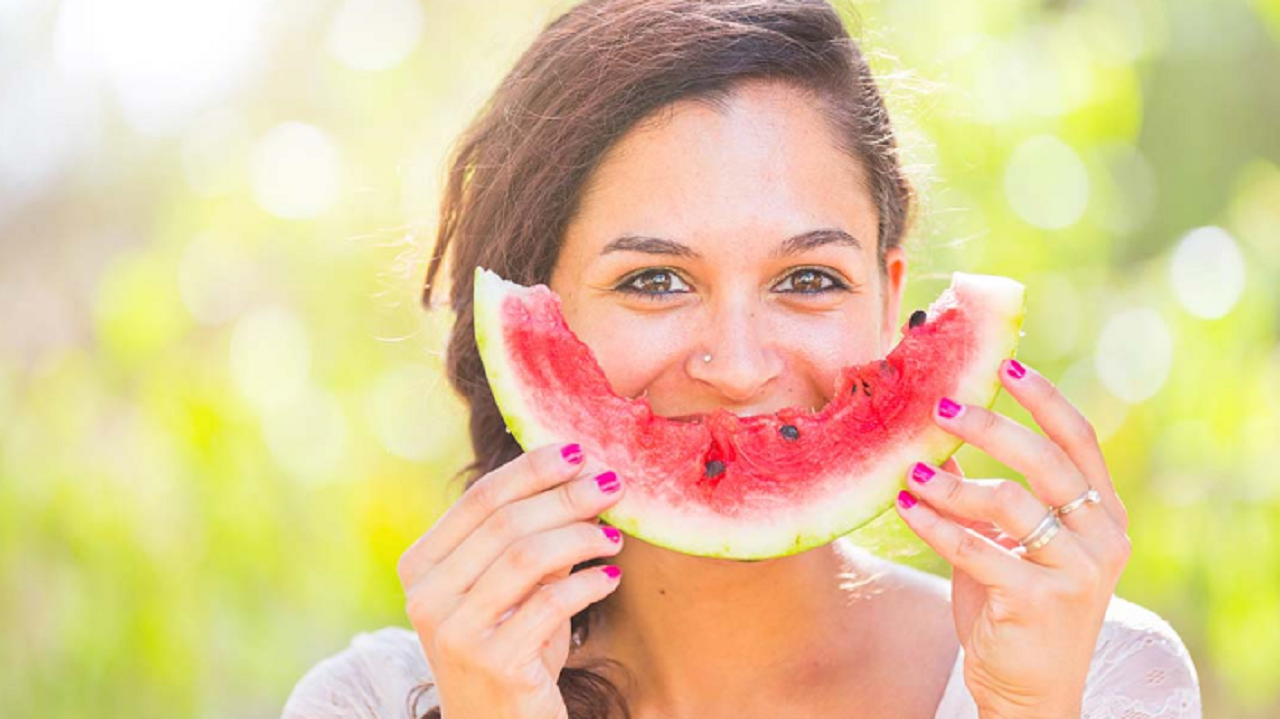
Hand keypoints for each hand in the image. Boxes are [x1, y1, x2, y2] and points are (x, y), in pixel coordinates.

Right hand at [396, 443, 625, 718]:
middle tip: (613, 486)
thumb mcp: (515, 591)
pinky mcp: (492, 662)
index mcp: (421, 566)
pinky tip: (610, 578)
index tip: (580, 451)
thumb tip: (582, 479)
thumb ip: (533, 541)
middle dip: (568, 497)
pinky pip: (552, 603)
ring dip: (582, 537)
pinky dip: (588, 584)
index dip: (533, 468)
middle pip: (507, 522)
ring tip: (615, 538)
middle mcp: (427, 596)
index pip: (480, 498)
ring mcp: (454, 631)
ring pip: (529, 556)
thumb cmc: (512, 652)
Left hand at [896, 359, 1131, 718]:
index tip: (1005, 362)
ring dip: (950, 483)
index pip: (1079, 441)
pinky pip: (977, 548)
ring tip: (909, 472)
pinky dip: (935, 525)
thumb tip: (940, 438)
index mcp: (1101, 515)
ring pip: (1008, 502)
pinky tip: (906, 507)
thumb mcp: (1006, 543)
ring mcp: (1077, 572)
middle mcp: (1101, 538)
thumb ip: (987, 494)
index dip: (1044, 398)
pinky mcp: (1042, 602)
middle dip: (990, 427)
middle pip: (1045, 461)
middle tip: (941, 409)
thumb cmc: (1012, 606)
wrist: (1029, 689)